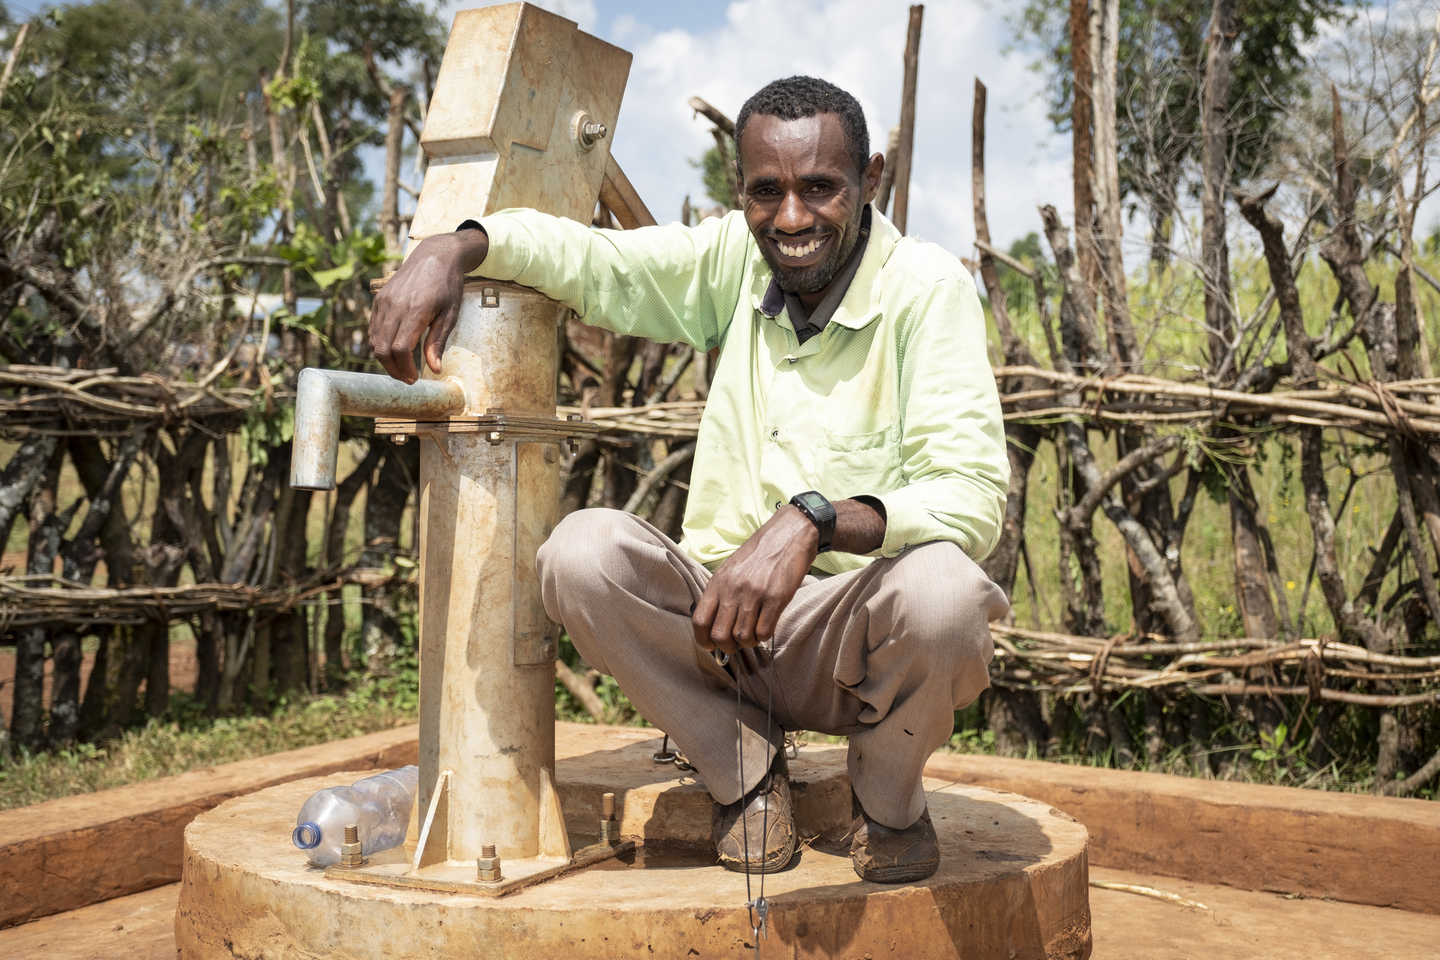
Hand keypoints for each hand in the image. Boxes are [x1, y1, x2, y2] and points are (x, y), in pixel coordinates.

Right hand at [369, 229, 488, 382]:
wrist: (435, 254)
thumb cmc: (448, 284)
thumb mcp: (450, 314)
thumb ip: (438, 342)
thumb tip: (434, 369)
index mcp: (415, 310)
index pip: (400, 349)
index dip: (405, 369)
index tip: (415, 379)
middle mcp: (395, 306)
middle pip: (382, 349)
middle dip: (393, 369)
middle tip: (408, 378)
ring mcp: (383, 302)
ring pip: (374, 341)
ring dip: (385, 359)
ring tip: (402, 367)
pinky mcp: (379, 299)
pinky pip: (373, 329)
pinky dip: (380, 344)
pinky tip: (394, 350)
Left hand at [692, 505, 818, 654]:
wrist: (789, 533)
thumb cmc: (760, 553)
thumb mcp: (732, 569)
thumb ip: (722, 593)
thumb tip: (716, 624)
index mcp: (718, 581)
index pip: (700, 620)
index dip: (703, 640)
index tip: (711, 646)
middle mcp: (733, 589)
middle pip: (720, 634)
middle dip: (727, 647)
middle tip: (736, 645)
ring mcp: (754, 594)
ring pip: (743, 636)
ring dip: (748, 642)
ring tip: (753, 635)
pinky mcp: (776, 598)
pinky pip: (764, 631)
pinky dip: (764, 637)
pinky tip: (766, 628)